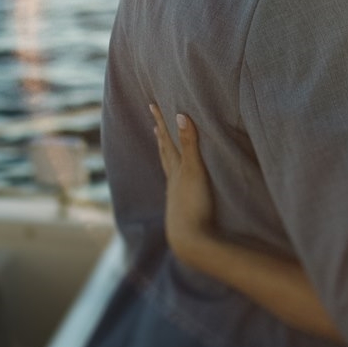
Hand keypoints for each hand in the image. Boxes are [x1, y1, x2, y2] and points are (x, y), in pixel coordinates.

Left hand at [150, 103, 216, 266]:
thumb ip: (190, 143)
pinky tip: (176, 181)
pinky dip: (174, 175)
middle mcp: (173, 180)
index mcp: (176, 169)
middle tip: (155, 124)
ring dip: (166, 155)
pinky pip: (176, 185)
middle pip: (165, 154)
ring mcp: (177, 195)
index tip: (152, 106)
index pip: (167, 140)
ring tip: (162, 146)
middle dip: (161, 138)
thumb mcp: (195, 170)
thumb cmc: (193, 204)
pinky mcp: (183, 208)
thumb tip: (180, 115)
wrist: (190, 240)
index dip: (161, 123)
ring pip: (169, 170)